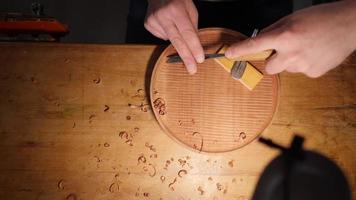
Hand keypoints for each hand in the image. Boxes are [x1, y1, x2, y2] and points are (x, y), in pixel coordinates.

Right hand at [145, 0, 203, 73]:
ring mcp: (154, 21)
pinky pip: (162, 36)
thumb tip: (195, 45)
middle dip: (186, 57)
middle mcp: (163, 16)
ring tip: (174, 24)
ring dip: (176, 38)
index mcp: (176, 10)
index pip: (187, 33)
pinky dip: (167, 33)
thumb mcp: (190, 8)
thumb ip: (193, 26)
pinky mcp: (148, 24)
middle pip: (177, 42)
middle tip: (192, 69)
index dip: (194, 47)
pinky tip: (166, 24)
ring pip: (169, 40)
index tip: (199, 59)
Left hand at [225, 1, 355, 77]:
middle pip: (269, 68)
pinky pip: (300, 71)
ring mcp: (303, 66)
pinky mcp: (313, 73)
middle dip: (272, 61)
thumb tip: (259, 43)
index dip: (240, 51)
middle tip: (285, 50)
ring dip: (290, 61)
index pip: (255, 46)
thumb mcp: (292, 19)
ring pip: (286, 69)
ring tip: (306, 47)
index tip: (229, 54)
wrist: (350, 25)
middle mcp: (292, 53)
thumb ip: (273, 32)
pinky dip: (303, 64)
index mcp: (285, 36)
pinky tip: (314, 53)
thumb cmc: (321, 18)